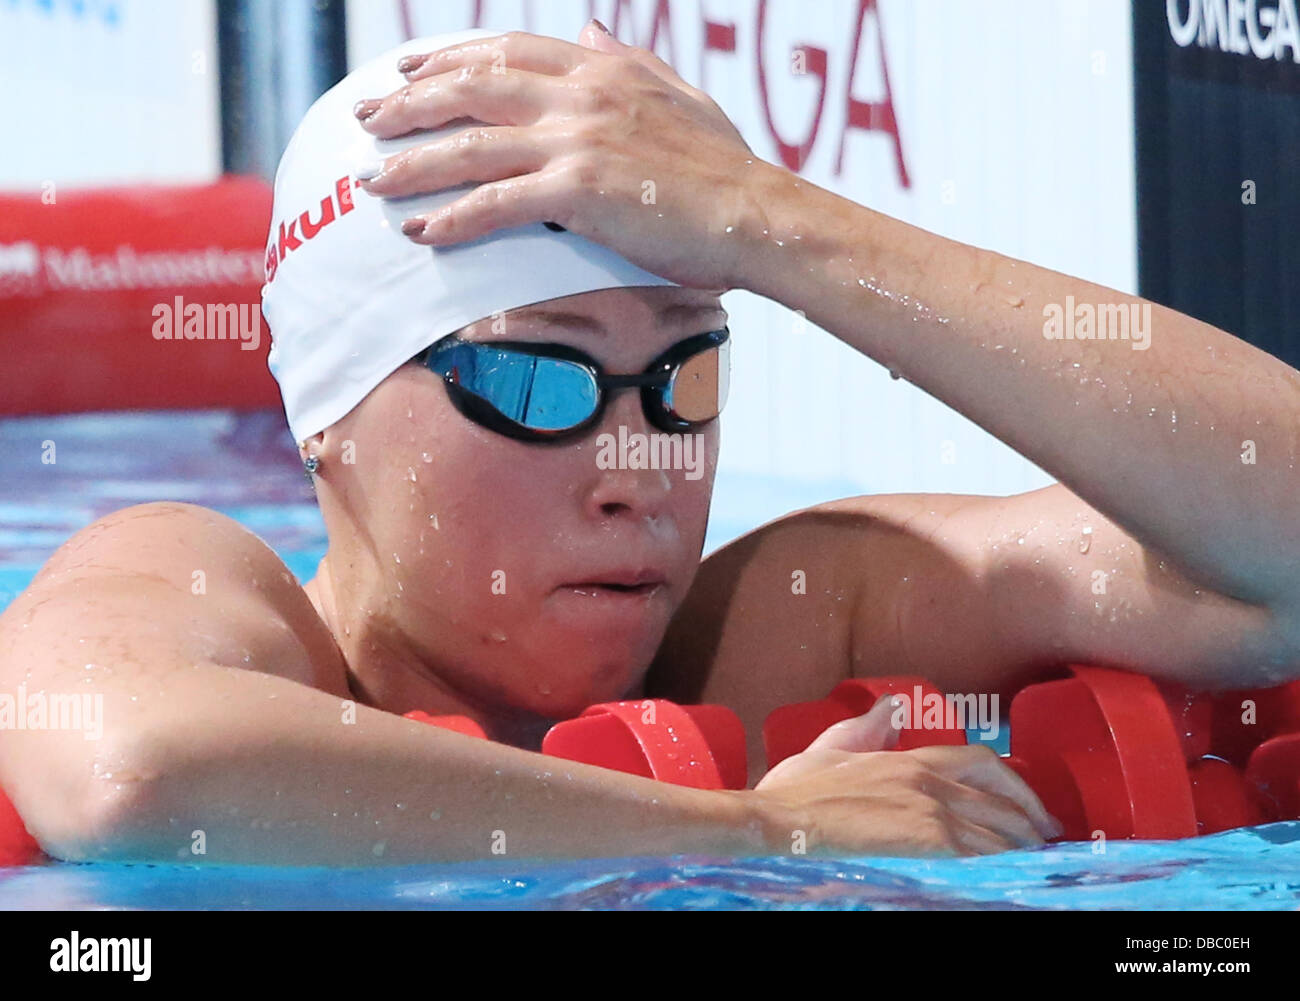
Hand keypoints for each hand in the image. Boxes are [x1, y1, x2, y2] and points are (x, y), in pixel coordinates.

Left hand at [352, 23, 765, 290]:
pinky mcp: (581, 194)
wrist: (758, 214)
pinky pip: (498, 203)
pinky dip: (454, 217)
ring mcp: (578, 142)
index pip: (506, 52)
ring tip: (371, 180)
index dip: (448, 58)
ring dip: (413, 162)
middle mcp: (582, 96)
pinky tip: (422, 232)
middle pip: (472, 88)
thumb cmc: (727, 168)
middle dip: (410, 102)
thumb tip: (589, 34)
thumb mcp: (682, 96)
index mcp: (602, 70)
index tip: (406, 69)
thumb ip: (628, 64)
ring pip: (472, 145)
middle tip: (365, 117)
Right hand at [750, 697, 1063, 855]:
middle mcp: (930, 781)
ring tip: (1034, 862)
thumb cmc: (793, 795)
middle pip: (1001, 798)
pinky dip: (1004, 863)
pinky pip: (984, 854)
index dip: (1015, 784)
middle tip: (1045, 838)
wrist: (777, 825)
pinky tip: (1010, 874)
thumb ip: (865, 730)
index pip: (983, 762)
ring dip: (1021, 846)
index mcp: (910, 758)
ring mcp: (932, 813)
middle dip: (1030, 819)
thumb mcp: (829, 753)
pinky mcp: (930, 844)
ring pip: (998, 830)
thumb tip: (892, 706)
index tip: (1028, 804)